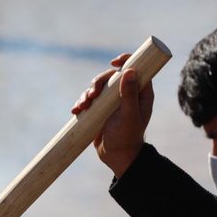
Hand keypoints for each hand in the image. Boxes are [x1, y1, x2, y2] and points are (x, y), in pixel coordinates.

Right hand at [70, 53, 153, 177]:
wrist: (115, 156)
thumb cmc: (127, 137)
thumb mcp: (129, 115)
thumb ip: (130, 94)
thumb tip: (129, 70)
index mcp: (139, 93)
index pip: (136, 69)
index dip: (126, 60)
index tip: (114, 62)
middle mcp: (126, 94)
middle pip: (111, 76)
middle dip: (98, 82)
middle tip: (92, 94)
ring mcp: (112, 102)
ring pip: (97, 88)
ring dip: (87, 94)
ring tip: (83, 107)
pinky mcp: (100, 110)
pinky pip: (89, 100)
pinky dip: (81, 103)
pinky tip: (76, 110)